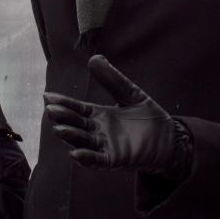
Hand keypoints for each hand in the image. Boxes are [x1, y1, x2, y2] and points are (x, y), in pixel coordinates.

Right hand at [44, 55, 185, 176]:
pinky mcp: (117, 160)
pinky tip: (76, 153)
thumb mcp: (130, 94)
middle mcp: (98, 132)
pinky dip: (87, 158)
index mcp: (99, 116)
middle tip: (51, 110)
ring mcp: (106, 147)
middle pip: (76, 124)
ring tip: (60, 129)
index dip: (63, 103)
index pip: (77, 109)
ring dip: (71, 137)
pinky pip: (99, 160)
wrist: (171, 139)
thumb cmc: (150, 118)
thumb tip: (93, 58)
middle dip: (64, 118)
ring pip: (84, 142)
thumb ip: (113, 79)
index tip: (48, 96)